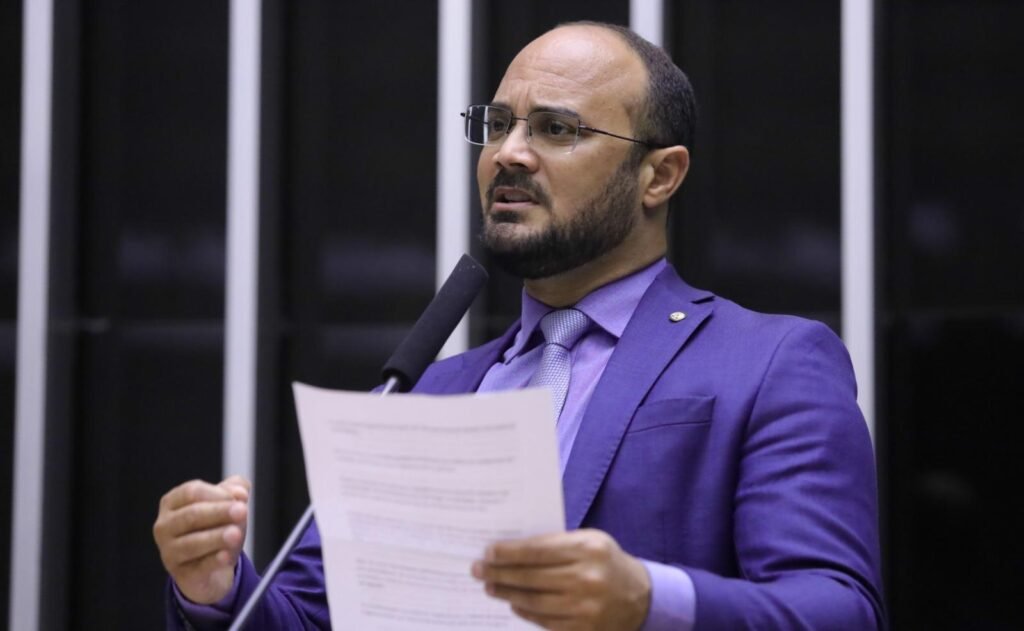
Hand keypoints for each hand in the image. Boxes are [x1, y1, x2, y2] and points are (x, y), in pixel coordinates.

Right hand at [153, 475, 250, 603]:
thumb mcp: (224, 505)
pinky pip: (199, 567)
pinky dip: (214, 561)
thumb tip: (240, 492)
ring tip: (236, 534)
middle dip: (218, 512)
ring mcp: (169, 552)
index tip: (241, 497)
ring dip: (216, 537)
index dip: (217, 493)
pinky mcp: (181, 575)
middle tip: (242, 511)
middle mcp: (165, 526)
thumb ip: (232, 491)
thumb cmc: (215, 528)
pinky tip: (226, 556)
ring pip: (192, 543)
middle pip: (191, 515)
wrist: (213, 569)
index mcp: (172, 503)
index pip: (191, 492)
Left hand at [471, 529, 650, 630]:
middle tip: (478, 570)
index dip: (508, 552)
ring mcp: (586, 607)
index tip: (488, 551)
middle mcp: (587, 578)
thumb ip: (556, 543)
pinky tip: (513, 603)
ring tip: (491, 587)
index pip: (537, 550)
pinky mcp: (584, 629)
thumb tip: (511, 549)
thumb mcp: (589, 541)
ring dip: (507, 594)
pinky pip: (544, 621)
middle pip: (531, 577)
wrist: (640, 597)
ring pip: (534, 602)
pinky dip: (525, 611)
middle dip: (499, 573)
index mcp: (588, 549)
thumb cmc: (606, 562)